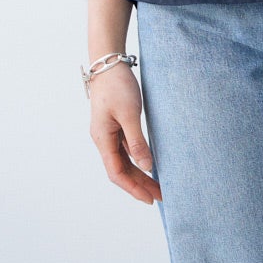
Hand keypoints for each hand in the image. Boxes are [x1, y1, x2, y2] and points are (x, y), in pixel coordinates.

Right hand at [88, 64, 162, 204]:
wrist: (108, 64)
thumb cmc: (117, 86)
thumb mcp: (130, 114)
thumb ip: (137, 142)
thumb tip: (146, 167)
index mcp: (102, 139)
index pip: (117, 173)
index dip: (133, 188)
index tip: (150, 198)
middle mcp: (104, 139)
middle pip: (121, 170)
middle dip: (139, 185)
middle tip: (160, 196)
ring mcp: (109, 133)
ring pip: (124, 161)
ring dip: (140, 175)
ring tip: (158, 186)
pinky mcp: (116, 126)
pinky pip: (127, 150)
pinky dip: (138, 161)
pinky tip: (150, 165)